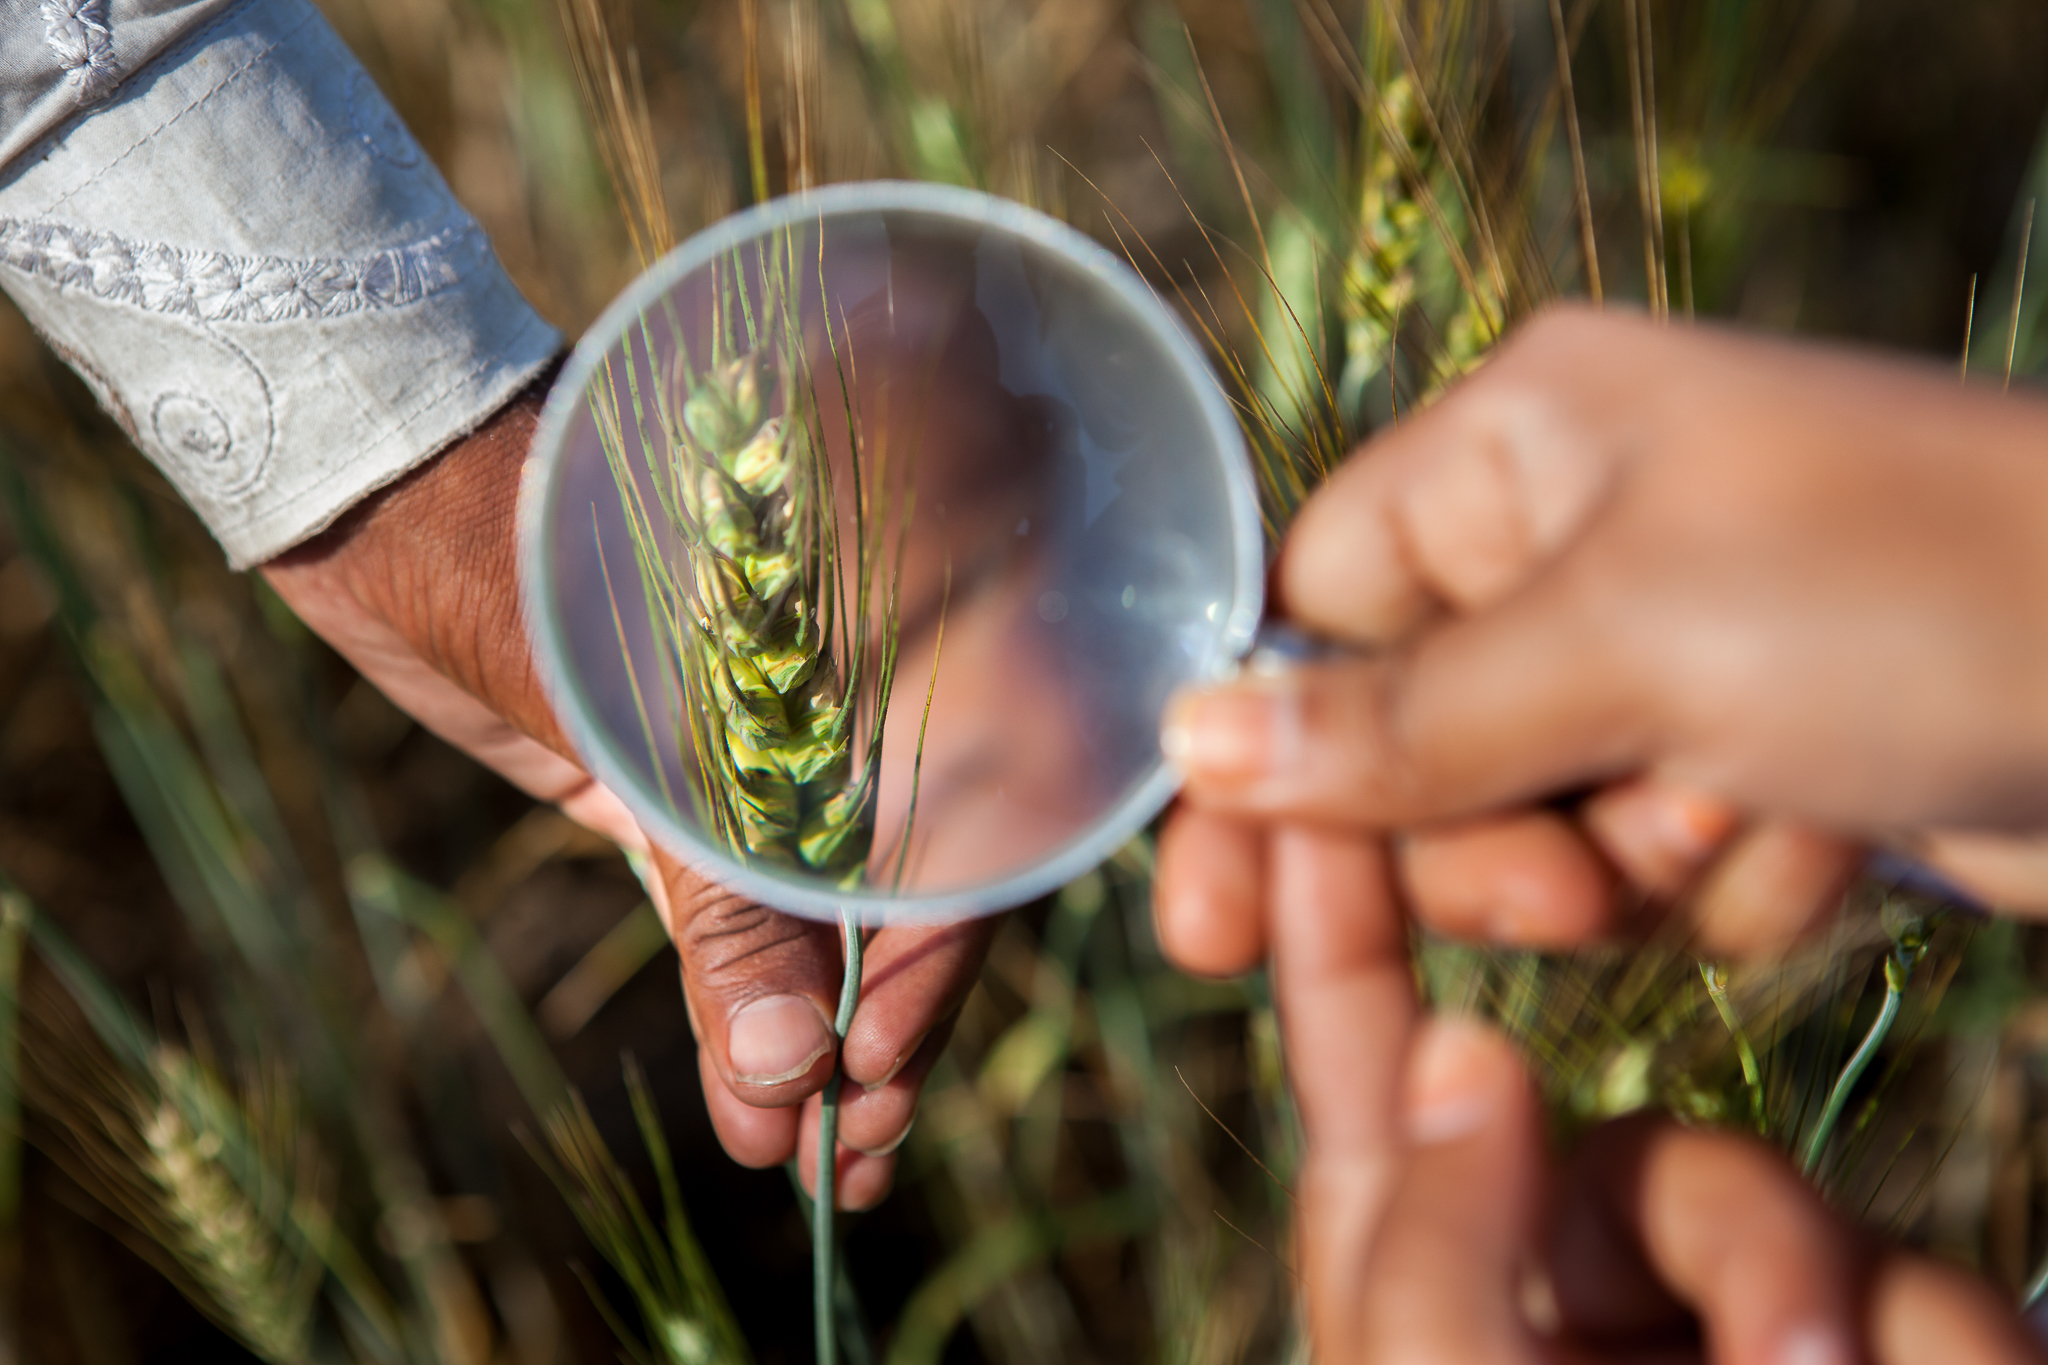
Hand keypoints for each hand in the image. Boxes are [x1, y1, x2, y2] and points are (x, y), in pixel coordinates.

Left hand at [261, 377, 995, 1205]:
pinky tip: (758, 1090)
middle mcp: (831, 719)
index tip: (870, 1078)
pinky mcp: (674, 797)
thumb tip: (789, 1076)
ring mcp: (753, 764)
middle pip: (903, 897)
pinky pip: (734, 918)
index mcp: (870, 656)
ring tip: (808, 1163)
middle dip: (879, 1036)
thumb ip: (720, 898)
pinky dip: (746, 1008)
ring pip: (818, 924)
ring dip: (816, 1044)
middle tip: (843, 1166)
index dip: (928, 966)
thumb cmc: (513, 551)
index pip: (953, 830)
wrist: (372, 482)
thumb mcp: (628, 728)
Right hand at [1160, 306, 2047, 968]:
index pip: (1319, 608)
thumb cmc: (1909, 601)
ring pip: (1532, 820)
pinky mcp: (1759, 741)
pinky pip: (1651, 854)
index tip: (1214, 928)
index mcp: (1526, 443)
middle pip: (1417, 740)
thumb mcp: (1625, 649)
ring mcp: (1680, 639)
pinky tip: (1828, 834)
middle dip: (1490, 839)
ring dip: (1624, 863)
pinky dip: (1723, 880)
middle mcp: (1585, 530)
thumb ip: (1396, 720)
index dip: (1269, 762)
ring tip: (1741, 822)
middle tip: (1573, 885)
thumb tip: (1190, 740)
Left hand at [1335, 1017, 2041, 1364]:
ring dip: (1822, 1313)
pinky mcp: (1868, 1352)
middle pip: (1638, 1157)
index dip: (1342, 949)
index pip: (1376, 1107)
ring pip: (1783, 1213)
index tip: (1324, 815)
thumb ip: (1429, 1255)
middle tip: (1796, 1359)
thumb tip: (1456, 1047)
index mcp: (1441, 1323)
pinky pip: (1920, 1297)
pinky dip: (1941, 1357)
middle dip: (1735, 1233)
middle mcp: (1579, 1318)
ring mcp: (1727, 1338)